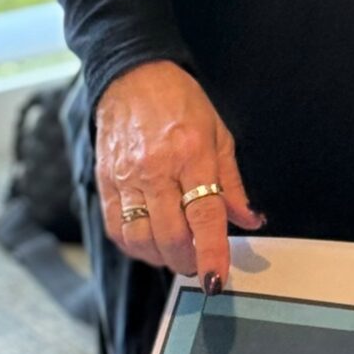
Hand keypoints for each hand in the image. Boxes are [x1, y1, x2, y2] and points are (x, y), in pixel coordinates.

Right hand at [96, 59, 263, 289]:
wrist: (133, 76)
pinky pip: (116, 228)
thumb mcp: (219, 134)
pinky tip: (149, 242)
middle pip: (170, 236)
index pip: (204, 216)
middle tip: (199, 262)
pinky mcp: (105, 182)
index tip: (216, 277)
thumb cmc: (179, 102)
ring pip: (140, 239)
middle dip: (188, 261)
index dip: (211, 253)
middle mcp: (156, 169)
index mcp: (192, 154)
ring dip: (161, 258)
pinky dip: (134, 246)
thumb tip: (249, 218)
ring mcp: (127, 177)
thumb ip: (233, 182)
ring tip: (176, 253)